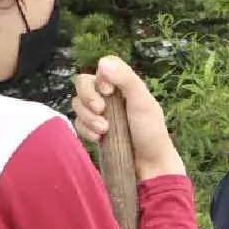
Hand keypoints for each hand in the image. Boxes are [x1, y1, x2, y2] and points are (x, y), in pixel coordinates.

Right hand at [71, 56, 185, 181]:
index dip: (99, 78)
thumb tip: (102, 62)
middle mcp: (111, 96)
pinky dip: (85, 130)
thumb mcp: (142, 103)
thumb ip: (126, 80)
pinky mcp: (93, 129)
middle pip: (83, 83)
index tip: (108, 92)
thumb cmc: (150, 132)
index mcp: (125, 85)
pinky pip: (77, 122)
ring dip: (88, 117)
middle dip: (87, 97)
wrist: (148, 165)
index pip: (102, 68)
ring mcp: (101, 112)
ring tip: (105, 130)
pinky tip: (99, 138)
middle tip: (101, 110)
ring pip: (77, 103)